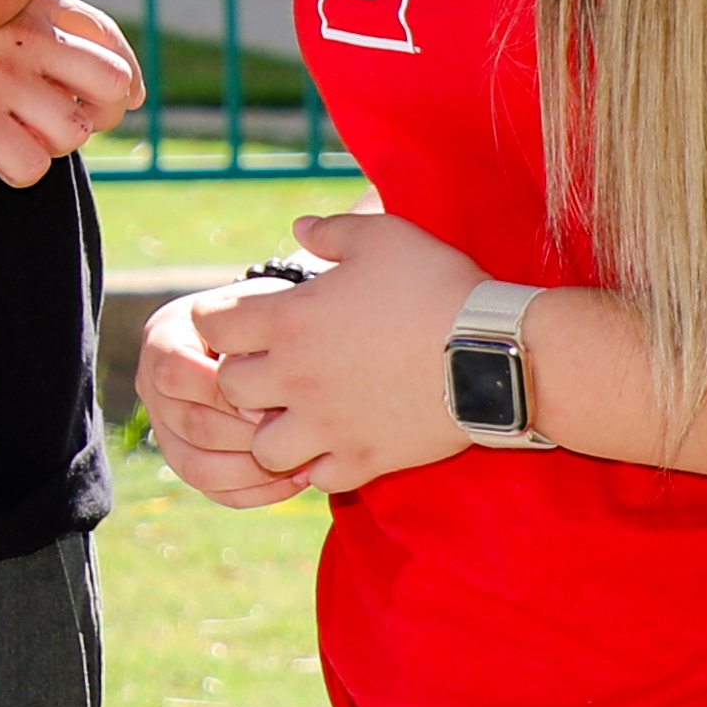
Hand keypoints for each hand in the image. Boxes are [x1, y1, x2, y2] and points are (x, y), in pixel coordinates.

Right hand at [0, 0, 138, 185]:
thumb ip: (11, 7)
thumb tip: (48, 36)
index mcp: (28, 2)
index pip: (108, 38)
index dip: (123, 76)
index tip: (117, 98)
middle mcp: (24, 37)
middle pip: (110, 84)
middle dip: (103, 114)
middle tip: (73, 124)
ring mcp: (0, 78)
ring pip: (73, 130)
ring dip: (56, 145)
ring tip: (24, 142)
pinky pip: (30, 163)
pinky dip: (21, 173)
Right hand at [129, 281, 311, 503]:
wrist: (255, 332)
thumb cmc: (262, 313)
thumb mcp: (258, 306)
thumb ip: (254, 335)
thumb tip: (261, 400)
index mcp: (162, 339)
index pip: (173, 373)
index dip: (222, 391)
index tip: (272, 394)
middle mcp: (152, 387)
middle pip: (190, 426)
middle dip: (248, 435)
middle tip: (295, 431)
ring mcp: (164, 427)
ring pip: (196, 468)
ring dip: (253, 469)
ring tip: (299, 460)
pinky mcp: (186, 458)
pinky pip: (214, 490)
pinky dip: (257, 491)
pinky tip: (295, 477)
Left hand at [165, 208, 489, 500]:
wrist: (496, 352)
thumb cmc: (437, 284)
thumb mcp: (383, 237)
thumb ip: (331, 231)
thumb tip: (298, 227)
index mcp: (290, 321)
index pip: (211, 326)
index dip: (217, 320)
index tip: (239, 319)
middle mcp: (297, 378)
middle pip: (228, 389)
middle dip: (242, 377)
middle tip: (272, 367)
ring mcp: (329, 425)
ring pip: (263, 448)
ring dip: (272, 432)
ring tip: (299, 415)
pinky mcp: (365, 459)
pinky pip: (319, 478)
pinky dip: (320, 466)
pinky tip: (338, 443)